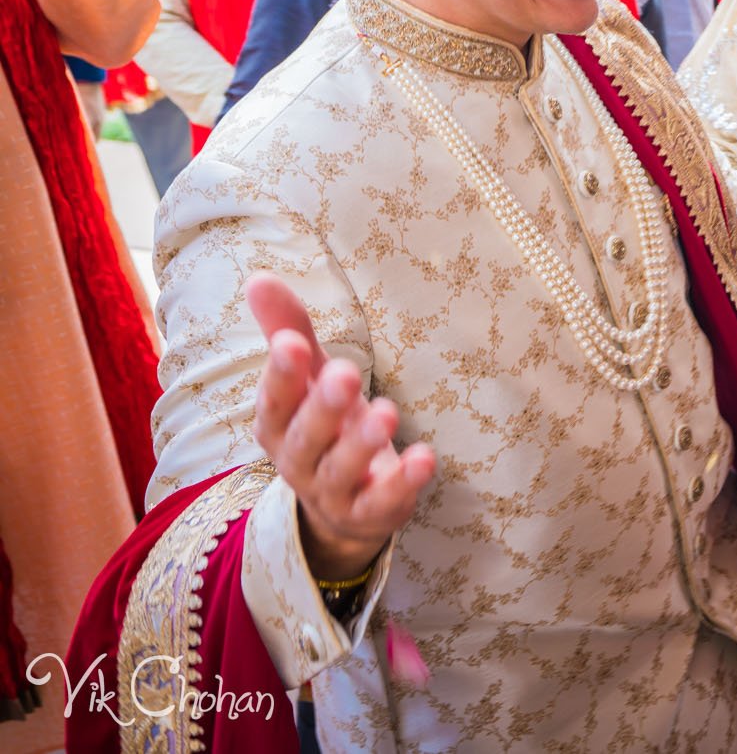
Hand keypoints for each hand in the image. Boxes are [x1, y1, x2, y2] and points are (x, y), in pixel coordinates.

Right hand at [247, 272, 433, 580]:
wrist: (343, 503)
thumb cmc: (326, 424)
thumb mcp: (310, 377)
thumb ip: (290, 330)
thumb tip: (257, 277)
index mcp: (279, 425)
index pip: (274, 400)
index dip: (281, 375)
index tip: (291, 343)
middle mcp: (299, 460)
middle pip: (307, 437)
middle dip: (323, 406)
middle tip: (347, 373)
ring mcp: (334, 491)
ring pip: (342, 470)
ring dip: (363, 443)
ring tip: (388, 413)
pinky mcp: (371, 512)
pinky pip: (383, 502)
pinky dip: (404, 483)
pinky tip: (425, 457)